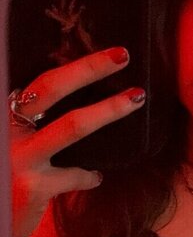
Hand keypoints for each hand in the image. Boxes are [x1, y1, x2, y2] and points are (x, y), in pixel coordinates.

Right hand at [10, 47, 145, 236]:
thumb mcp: (13, 146)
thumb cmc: (5, 181)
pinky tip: (94, 177)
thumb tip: (78, 105)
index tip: (101, 51)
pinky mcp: (32, 185)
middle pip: (51, 87)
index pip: (37, 79)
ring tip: (135, 98)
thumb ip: (32, 125)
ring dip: (109, 110)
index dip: (70, 63)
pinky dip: (89, 176)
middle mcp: (4, 128)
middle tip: (122, 55)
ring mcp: (17, 156)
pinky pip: (77, 175)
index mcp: (4, 115)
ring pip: (73, 125)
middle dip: (90, 67)